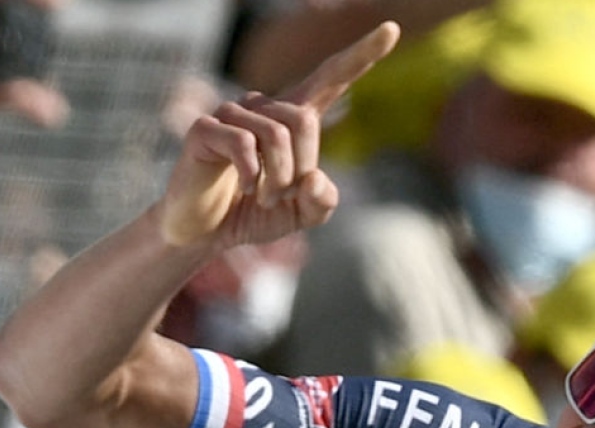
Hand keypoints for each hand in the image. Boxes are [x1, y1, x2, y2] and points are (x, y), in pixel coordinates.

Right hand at [158, 21, 400, 249]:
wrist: (203, 232)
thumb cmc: (253, 213)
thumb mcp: (301, 214)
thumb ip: (321, 201)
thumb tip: (314, 179)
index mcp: (293, 118)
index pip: (332, 78)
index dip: (361, 55)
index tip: (391, 29)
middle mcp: (264, 106)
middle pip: (304, 119)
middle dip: (300, 167)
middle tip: (281, 197)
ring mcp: (232, 113)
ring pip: (277, 135)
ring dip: (277, 180)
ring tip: (263, 197)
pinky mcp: (206, 127)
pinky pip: (245, 145)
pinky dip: (252, 177)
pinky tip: (244, 189)